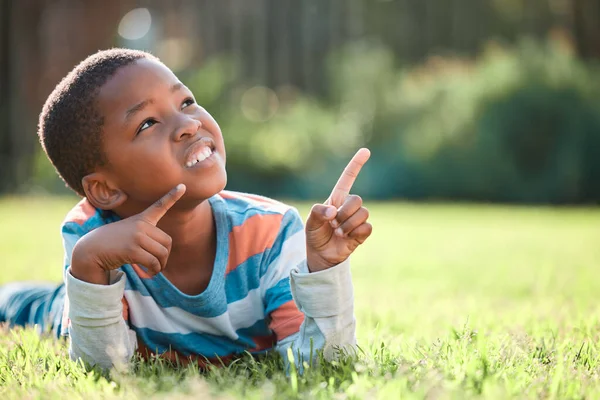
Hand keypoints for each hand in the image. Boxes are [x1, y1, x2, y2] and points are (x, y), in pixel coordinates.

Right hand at [70, 184, 185, 284]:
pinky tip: (148, 273)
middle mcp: (140, 226)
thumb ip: (145, 237)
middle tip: (159, 264)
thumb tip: (164, 255)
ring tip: (154, 270)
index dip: (172, 196)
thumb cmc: (111, 243)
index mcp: (141, 219)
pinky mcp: (132, 250)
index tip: (183, 186)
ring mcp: (136, 237)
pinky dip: (154, 270)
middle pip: (167, 242)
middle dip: (165, 256)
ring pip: (162, 253)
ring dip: (160, 266)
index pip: (159, 205)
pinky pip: (153, 262)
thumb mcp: (128, 233)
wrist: (91, 250)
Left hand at [305, 148, 371, 271]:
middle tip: (334, 224)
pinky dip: (355, 233)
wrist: (321, 255)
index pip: (347, 178)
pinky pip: (367, 227)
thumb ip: (318, 212)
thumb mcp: (310, 222)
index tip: (366, 151)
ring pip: (363, 213)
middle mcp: (348, 206)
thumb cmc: (315, 235)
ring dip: (348, 225)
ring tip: (339, 233)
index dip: (356, 165)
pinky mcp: (363, 231)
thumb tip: (334, 212)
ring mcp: (357, 218)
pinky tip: (348, 238)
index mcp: (336, 199)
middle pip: (357, 199)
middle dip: (344, 213)